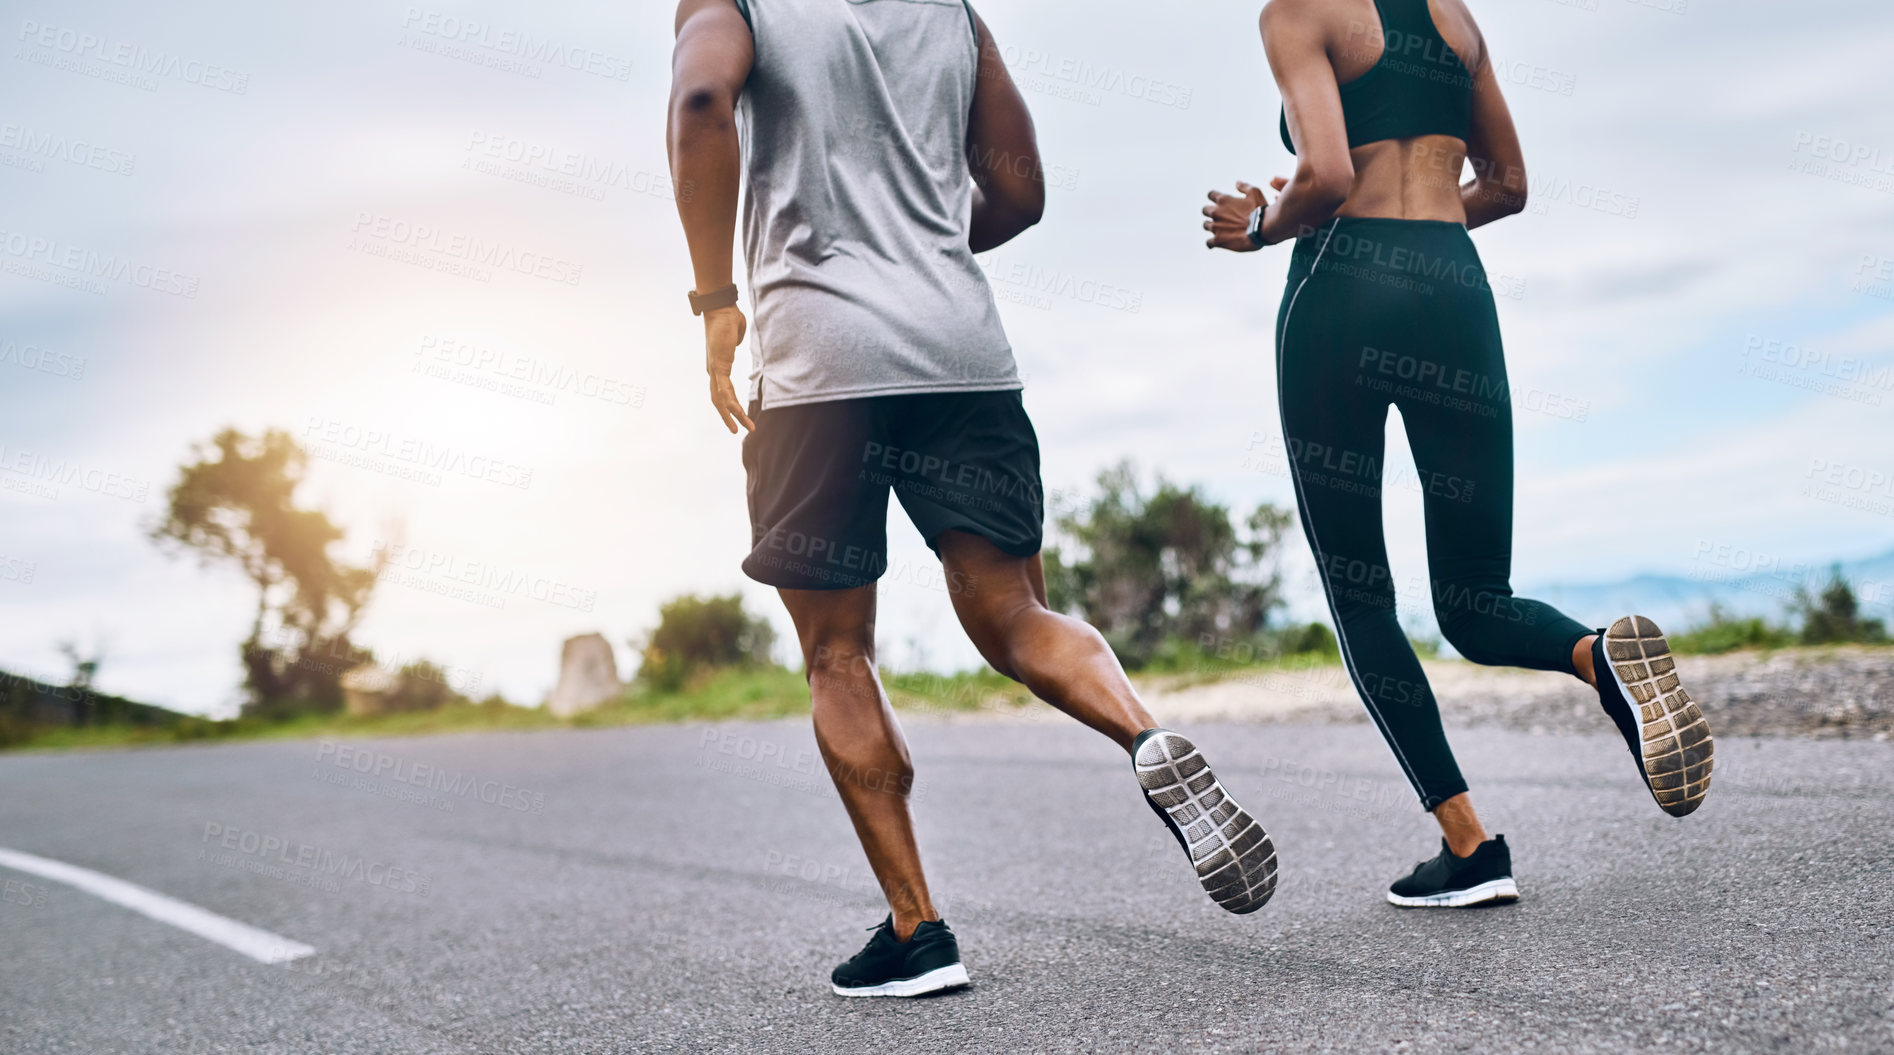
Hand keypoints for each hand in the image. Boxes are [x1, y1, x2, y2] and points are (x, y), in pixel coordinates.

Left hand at [703, 305, 754, 433]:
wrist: (721, 308)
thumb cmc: (729, 318)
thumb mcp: (736, 334)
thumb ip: (735, 341)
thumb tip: (736, 341)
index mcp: (719, 366)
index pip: (724, 391)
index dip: (730, 404)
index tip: (739, 415)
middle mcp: (714, 371)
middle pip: (720, 400)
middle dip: (728, 417)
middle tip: (737, 431)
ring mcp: (714, 369)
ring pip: (721, 399)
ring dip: (731, 415)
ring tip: (742, 427)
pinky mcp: (718, 365)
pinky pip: (723, 388)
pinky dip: (728, 402)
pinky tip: (735, 412)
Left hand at [1202, 179, 1280, 250]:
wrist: (1263, 230)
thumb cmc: (1260, 210)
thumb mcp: (1255, 193)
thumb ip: (1244, 187)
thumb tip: (1237, 183)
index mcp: (1223, 200)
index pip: (1210, 195)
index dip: (1214, 197)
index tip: (1219, 201)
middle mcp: (1216, 212)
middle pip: (1205, 210)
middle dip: (1211, 212)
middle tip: (1220, 216)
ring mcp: (1216, 227)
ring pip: (1205, 225)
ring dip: (1211, 226)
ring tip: (1220, 229)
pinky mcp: (1218, 240)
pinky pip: (1208, 243)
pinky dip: (1211, 243)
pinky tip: (1215, 244)